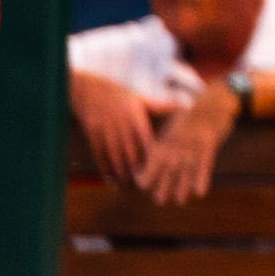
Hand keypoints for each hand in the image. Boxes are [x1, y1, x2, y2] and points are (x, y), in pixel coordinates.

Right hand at [70, 75, 159, 190]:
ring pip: (113, 154)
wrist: (89, 89)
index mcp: (133, 112)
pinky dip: (104, 169)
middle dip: (135, 167)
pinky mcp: (92, 133)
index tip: (157, 168)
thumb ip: (161, 106)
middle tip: (143, 184)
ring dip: (120, 172)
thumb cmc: (120, 95)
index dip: (150, 153)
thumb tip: (185, 105)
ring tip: (127, 186)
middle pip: (128, 148)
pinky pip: (99, 154)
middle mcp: (118, 120)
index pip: (144, 136)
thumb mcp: (140, 98)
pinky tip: (111, 181)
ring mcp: (103, 127)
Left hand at [145, 81, 238, 208]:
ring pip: (185, 171)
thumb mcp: (172, 125)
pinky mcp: (209, 145)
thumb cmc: (192, 116)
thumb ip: (162, 143)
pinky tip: (200, 192)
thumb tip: (150, 159)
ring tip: (179, 200)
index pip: (150, 161)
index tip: (142, 183)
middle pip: (166, 169)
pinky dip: (202, 179)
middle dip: (162, 186)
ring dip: (181, 187)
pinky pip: (205, 165)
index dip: (145, 174)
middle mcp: (177, 144)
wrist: (214, 100)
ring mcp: (193, 145)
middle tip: (160, 200)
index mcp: (166, 139)